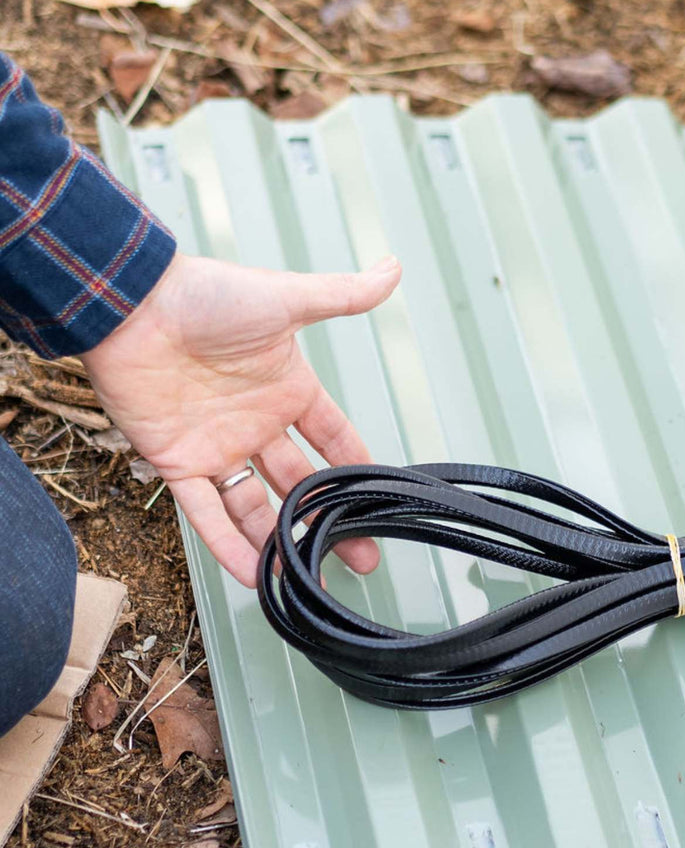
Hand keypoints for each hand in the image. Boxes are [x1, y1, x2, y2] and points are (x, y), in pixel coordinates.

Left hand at [81, 251, 402, 587]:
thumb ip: (341, 296)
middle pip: (304, 484)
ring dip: (281, 542)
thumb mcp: (286, 299)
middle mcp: (257, 424)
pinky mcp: (177, 462)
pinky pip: (207, 513)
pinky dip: (229, 546)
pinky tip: (255, 575)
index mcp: (288, 390)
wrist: (131, 303)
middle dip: (332, 522)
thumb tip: (392, 270)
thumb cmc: (204, 294)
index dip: (358, 471)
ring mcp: (218, 447)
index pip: (334, 439)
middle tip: (362, 558)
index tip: (380, 504)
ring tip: (308, 577)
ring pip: (257, 507)